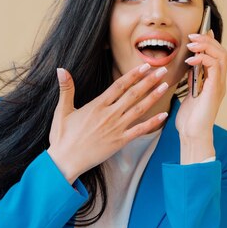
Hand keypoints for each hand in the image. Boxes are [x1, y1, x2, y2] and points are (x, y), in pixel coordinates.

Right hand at [47, 64, 168, 182]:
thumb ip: (66, 89)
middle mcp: (109, 115)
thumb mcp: (62, 111)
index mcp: (97, 105)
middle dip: (149, 81)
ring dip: (153, 97)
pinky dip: (153, 123)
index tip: (145, 66)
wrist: (65, 161)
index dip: (134, 75)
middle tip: (162, 70)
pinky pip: (139, 130)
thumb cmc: (63, 137)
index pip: (119, 85)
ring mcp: (116, 128)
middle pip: (133, 94)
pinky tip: (164, 115)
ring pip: (139, 109)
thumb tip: (61, 69)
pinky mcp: (120, 141)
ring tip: (165, 86)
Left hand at [175, 30, 226, 162]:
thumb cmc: (189, 119)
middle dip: (208, 40)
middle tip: (192, 36)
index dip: (210, 42)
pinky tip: (191, 60)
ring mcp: (219, 85)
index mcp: (215, 82)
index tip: (199, 33)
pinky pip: (214, 67)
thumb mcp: (189, 93)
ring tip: (192, 44)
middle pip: (222, 52)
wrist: (192, 134)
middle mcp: (220, 82)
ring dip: (206, 46)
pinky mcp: (215, 89)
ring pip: (221, 56)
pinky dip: (203, 59)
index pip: (218, 56)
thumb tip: (190, 64)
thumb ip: (192, 79)